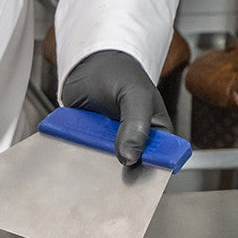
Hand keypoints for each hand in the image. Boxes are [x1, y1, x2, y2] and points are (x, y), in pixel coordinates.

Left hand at [60, 50, 171, 165]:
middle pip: (130, 170)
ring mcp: (113, 146)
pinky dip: (82, 158)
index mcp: (158, 132)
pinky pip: (87, 160)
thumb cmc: (118, 73)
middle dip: (118, 170)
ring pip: (106, 168)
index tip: (131, 171)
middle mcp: (136, 143)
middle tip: (106, 160)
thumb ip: (136, 124)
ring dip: (97, 165)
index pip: (159, 162)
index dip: (148, 173)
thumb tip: (129, 157)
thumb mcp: (134, 94)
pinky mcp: (92, 146)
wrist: (87, 65)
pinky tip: (78, 148)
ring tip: (91, 149)